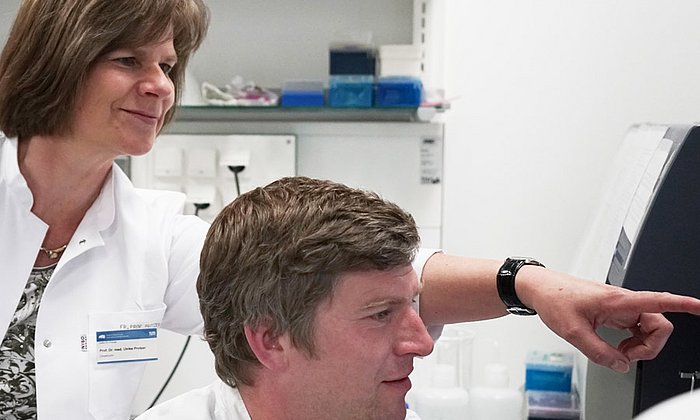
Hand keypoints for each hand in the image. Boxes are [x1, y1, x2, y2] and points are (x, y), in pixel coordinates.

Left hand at [519, 267, 699, 372]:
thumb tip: (620, 365)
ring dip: (640, 346)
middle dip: (650, 346)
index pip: (659, 300)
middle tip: (626, 356)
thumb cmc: (554, 299)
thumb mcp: (572, 332)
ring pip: (649, 329)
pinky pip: (636, 329)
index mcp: (617, 301)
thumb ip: (599, 352)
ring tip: (618, 352)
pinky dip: (631, 342)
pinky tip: (617, 347)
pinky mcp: (615, 312)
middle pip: (659, 325)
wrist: (540, 289)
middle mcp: (623, 302)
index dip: (684, 304)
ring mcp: (620, 307)